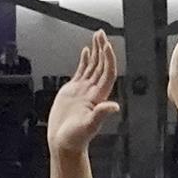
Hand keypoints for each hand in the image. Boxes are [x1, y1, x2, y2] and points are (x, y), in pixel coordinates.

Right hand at [47, 31, 122, 156]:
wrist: (63, 143)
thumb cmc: (75, 138)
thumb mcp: (89, 126)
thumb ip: (101, 114)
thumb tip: (115, 107)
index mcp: (98, 97)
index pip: (107, 72)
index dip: (108, 58)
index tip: (106, 45)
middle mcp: (93, 91)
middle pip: (101, 65)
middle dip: (102, 49)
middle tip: (101, 34)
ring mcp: (83, 90)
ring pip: (92, 66)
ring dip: (95, 51)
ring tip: (96, 37)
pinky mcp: (73, 91)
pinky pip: (81, 72)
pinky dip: (84, 60)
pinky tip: (86, 52)